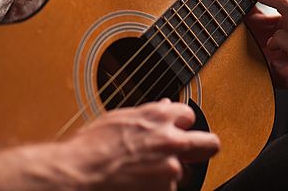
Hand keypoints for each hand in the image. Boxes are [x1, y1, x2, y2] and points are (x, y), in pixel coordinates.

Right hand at [0, 100, 219, 190]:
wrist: (78, 175)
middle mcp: (171, 140)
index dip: (181, 125)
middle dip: (203, 148)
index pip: (189, 116)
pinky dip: (155, 189)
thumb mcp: (120, 118)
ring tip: (140, 176)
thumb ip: (149, 113)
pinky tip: (135, 185)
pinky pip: (167, 190)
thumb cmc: (91, 147)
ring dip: (167, 175)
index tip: (176, 132)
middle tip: (194, 155)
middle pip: (209, 144)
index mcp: (160, 116)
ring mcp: (170, 169)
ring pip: (181, 173)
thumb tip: (166, 106)